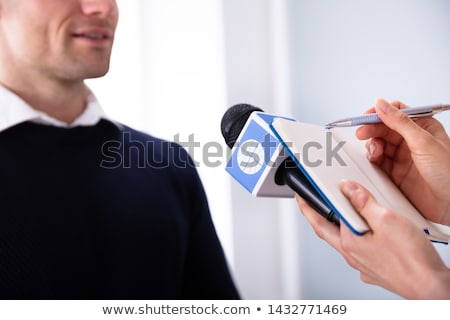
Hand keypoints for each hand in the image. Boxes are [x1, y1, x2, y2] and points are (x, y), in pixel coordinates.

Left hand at [296, 181, 449, 298]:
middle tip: (308, 203)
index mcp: (348, 243)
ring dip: (338, 225)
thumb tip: (349, 189)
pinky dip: (358, 236)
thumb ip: (364, 203)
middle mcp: (352, 256)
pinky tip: (368, 230)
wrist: (431, 287)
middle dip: (316, 215)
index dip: (309, 206)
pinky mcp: (375, 269)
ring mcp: (363, 264)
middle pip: (326, 231)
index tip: (301, 196)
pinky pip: (360, 248)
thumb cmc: (411, 260)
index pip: (320, 220)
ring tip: (339, 211)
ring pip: (344, 240)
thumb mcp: (386, 220)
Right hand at [356, 98, 449, 225]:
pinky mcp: (394, 172)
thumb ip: (400, 122)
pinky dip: (372, 158)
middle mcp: (411, 140)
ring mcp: (402, 156)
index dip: (380, 112)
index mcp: (423, 127)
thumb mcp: (424, 142)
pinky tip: (374, 159)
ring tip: (374, 151)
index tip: (367, 116)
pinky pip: (377, 161)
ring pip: (378, 143)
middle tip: (362, 133)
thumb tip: (382, 104)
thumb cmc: (449, 174)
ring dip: (372, 144)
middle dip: (371, 129)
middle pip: (384, 127)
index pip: (396, 112)